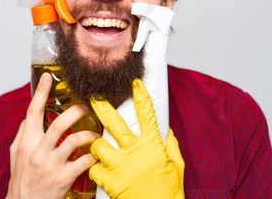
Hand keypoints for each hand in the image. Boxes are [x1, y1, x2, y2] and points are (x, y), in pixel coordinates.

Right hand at [6, 72, 99, 198]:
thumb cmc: (21, 181)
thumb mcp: (16, 156)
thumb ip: (23, 135)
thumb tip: (29, 117)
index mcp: (27, 143)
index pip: (33, 112)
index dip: (40, 93)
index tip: (47, 77)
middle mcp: (38, 151)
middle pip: (59, 123)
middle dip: (76, 111)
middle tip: (86, 107)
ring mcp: (51, 165)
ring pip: (74, 140)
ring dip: (88, 134)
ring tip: (94, 133)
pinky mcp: (63, 178)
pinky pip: (83, 161)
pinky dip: (92, 156)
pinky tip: (95, 154)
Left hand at [89, 79, 184, 198]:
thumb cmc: (169, 192)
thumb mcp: (177, 165)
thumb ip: (171, 146)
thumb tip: (167, 132)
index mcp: (153, 145)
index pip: (147, 114)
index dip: (141, 96)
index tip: (135, 84)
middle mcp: (135, 152)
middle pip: (114, 123)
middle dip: (102, 107)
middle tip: (94, 98)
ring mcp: (121, 167)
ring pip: (98, 145)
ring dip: (96, 145)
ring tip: (97, 145)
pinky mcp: (110, 182)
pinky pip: (94, 169)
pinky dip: (95, 169)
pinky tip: (98, 170)